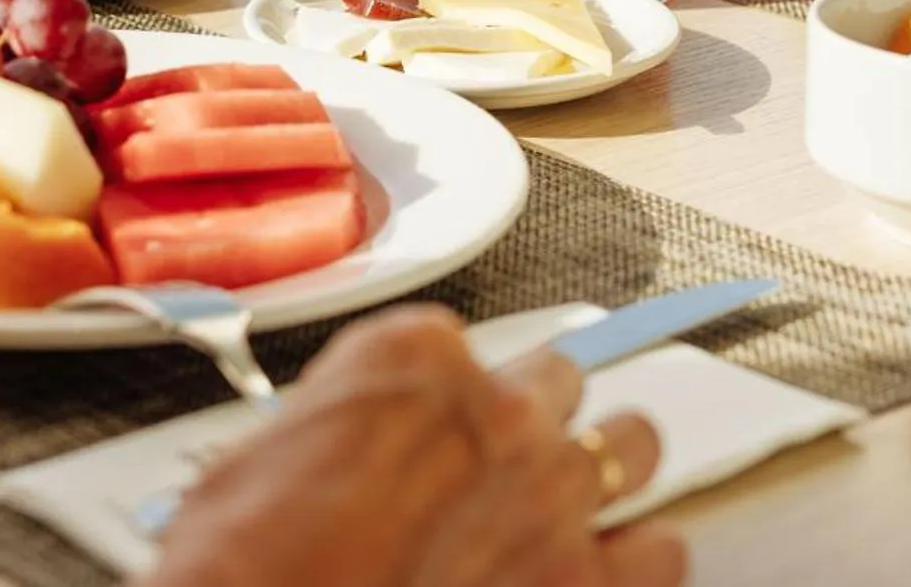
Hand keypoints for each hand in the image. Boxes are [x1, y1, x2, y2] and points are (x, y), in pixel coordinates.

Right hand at [149, 305, 683, 586]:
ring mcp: (554, 493)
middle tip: (507, 465)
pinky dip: (639, 561)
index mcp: (416, 358)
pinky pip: (663, 550)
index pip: (463, 348)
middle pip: (561, 380)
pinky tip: (606, 576)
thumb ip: (346, 435)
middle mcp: (499, 410)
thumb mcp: (262, 457)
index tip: (439, 431)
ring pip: (634, 446)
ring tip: (575, 510)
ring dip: (607, 471)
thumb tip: (355, 462)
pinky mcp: (589, 582)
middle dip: (537, 419)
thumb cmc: (246, 565)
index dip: (451, 400)